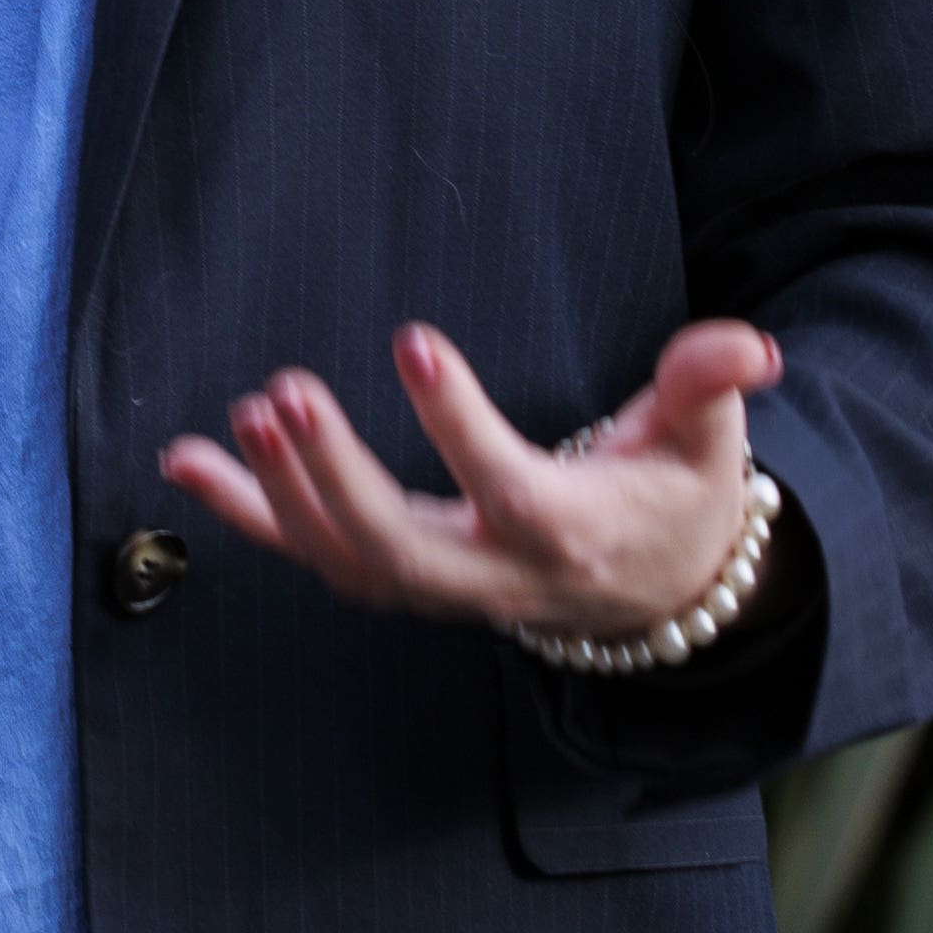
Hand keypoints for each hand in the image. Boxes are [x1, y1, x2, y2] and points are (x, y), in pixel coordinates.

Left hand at [158, 320, 776, 644]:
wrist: (654, 591)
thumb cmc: (672, 499)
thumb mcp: (704, 443)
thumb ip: (707, 385)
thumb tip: (748, 344)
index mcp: (564, 529)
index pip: (506, 483)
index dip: (459, 422)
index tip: (415, 342)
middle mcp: (491, 573)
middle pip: (400, 545)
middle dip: (336, 476)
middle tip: (285, 391)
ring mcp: (436, 584)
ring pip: (344, 559)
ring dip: (278, 495)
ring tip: (239, 415)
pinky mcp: (396, 577)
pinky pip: (310, 555)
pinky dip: (244, 516)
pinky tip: (184, 464)